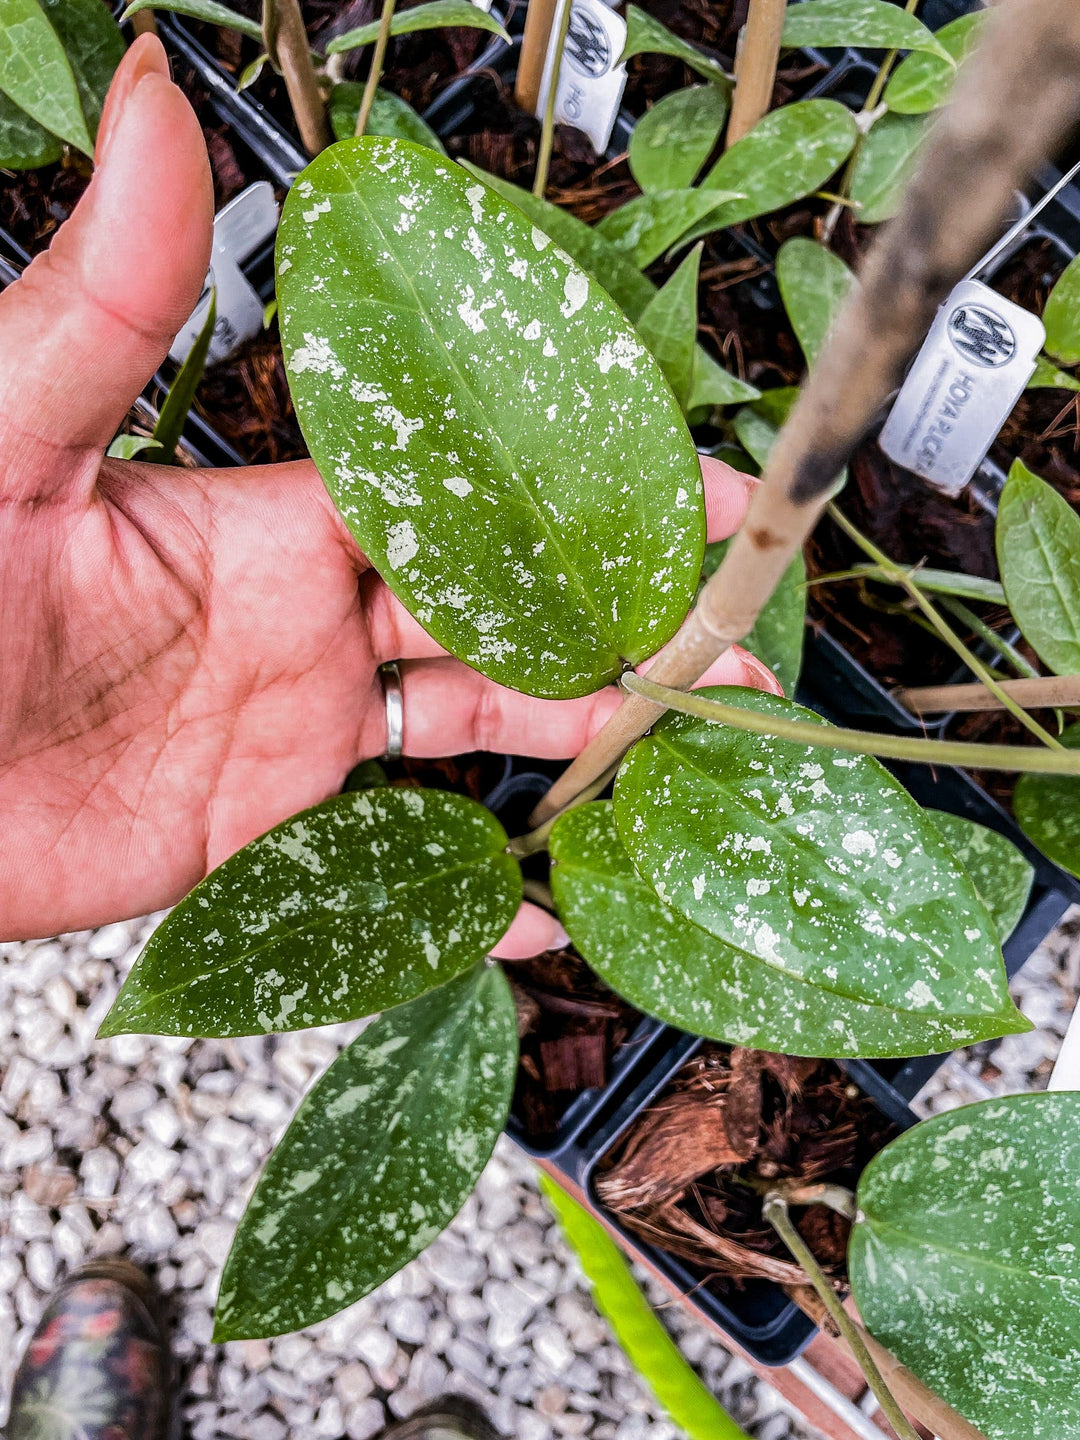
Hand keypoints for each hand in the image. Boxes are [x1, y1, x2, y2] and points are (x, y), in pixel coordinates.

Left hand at [0, 36, 777, 945]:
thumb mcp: (12, 438)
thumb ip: (110, 296)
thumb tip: (156, 96)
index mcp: (278, 518)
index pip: (470, 489)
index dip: (586, 486)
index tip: (691, 487)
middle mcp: (312, 620)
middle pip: (506, 612)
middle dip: (624, 615)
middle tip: (733, 633)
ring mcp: (299, 730)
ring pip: (478, 724)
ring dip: (585, 731)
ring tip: (691, 741)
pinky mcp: (270, 832)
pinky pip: (399, 852)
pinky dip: (474, 888)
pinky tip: (549, 906)